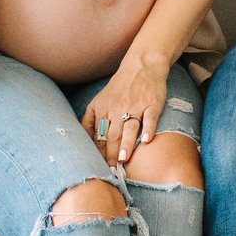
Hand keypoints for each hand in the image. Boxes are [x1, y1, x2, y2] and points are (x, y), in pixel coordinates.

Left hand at [82, 51, 170, 165]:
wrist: (142, 65)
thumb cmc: (120, 87)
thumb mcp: (99, 100)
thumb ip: (90, 120)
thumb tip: (83, 142)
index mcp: (102, 108)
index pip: (98, 135)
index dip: (98, 153)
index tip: (98, 167)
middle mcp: (117, 108)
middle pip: (112, 134)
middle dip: (110, 154)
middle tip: (111, 171)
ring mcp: (135, 105)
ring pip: (129, 127)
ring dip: (125, 144)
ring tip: (123, 160)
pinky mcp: (152, 103)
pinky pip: (150, 118)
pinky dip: (149, 129)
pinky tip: (147, 140)